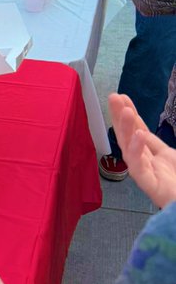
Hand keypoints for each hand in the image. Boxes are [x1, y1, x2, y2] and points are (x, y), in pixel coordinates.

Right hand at [109, 93, 175, 207]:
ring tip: (126, 111)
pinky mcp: (149, 186)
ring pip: (130, 150)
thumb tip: (140, 128)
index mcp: (151, 155)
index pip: (137, 131)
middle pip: (128, 137)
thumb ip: (155, 144)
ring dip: (126, 130)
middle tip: (113, 97)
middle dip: (120, 117)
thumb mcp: (171, 155)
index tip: (122, 97)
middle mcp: (144, 163)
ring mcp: (145, 174)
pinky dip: (137, 151)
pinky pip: (139, 168)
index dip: (129, 114)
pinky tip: (138, 134)